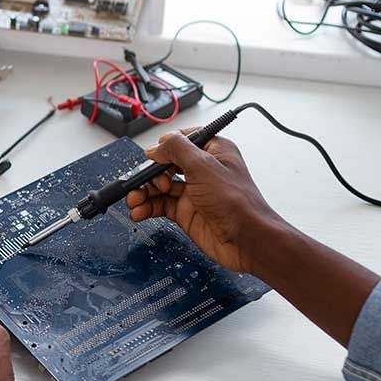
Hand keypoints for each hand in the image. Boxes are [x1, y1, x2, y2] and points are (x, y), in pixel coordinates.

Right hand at [125, 130, 285, 274]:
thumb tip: (157, 146)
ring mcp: (193, 192)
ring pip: (159, 187)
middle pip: (165, 165)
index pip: (181, 141)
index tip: (153, 158)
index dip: (164, 148)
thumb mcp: (204, 166)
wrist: (246, 240)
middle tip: (143, 183)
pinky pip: (160, 205)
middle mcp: (202, 170)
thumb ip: (177, 150)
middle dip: (149, 174)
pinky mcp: (186, 212)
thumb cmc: (238, 203)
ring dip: (143, 192)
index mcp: (213, 151)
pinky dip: (147, 207)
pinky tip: (139, 211)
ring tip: (134, 200)